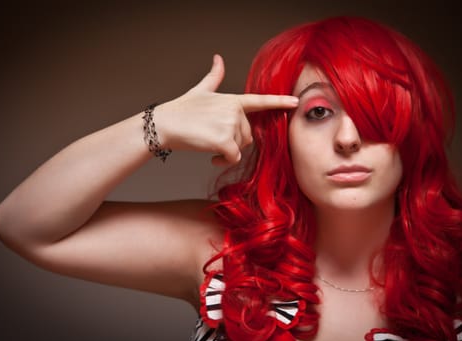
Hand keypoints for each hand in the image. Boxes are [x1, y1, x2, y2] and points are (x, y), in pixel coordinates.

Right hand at [154, 54, 298, 165]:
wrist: (165, 123)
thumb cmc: (181, 109)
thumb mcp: (200, 90)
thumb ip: (214, 77)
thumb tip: (218, 58)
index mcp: (232, 100)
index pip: (260, 100)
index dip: (279, 101)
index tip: (296, 102)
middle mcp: (235, 111)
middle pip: (247, 135)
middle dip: (233, 141)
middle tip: (214, 140)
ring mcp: (230, 125)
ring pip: (240, 147)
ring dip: (227, 152)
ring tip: (210, 146)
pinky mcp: (224, 141)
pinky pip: (233, 158)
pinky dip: (224, 162)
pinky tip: (212, 158)